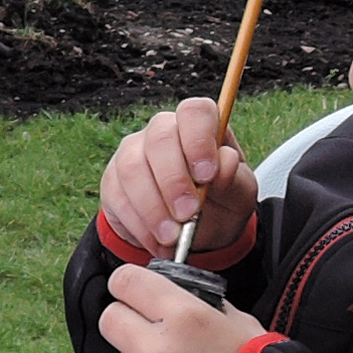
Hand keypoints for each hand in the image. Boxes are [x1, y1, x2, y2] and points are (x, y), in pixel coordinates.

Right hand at [96, 99, 258, 264]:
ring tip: (172, 236)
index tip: (206, 176)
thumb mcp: (239, 194)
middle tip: (188, 214)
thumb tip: (224, 162)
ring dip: (153, 207)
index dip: (199, 140)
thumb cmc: (221, 202)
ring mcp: (133, 152)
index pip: (195, 112)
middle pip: (159, 138)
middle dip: (173, 181)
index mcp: (200, 125)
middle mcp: (164, 130)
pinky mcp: (113, 180)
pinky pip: (117, 197)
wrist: (195, 232)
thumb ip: (235, 178)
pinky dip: (138, 225)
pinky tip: (156, 240)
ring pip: (132, 168)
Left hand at [99, 263, 270, 352]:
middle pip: (110, 319)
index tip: (134, 288)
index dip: (129, 283)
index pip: (126, 281)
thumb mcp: (238, 322)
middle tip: (147, 327)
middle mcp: (158, 350)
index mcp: (184, 316)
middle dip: (126, 319)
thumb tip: (173, 294)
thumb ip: (199, 304)